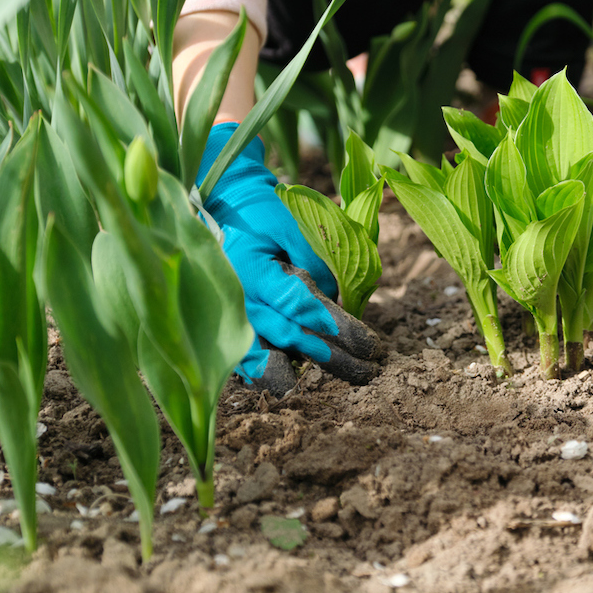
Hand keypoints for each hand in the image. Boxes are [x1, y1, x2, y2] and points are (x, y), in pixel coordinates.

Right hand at [199, 122, 381, 392]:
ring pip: (267, 356)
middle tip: (368, 368)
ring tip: (342, 380)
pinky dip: (267, 373)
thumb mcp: (290, 224)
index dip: (329, 322)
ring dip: (307, 371)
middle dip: (332, 354)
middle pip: (288, 335)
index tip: (362, 339)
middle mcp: (237, 299)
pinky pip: (246, 359)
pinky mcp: (229, 325)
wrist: (223, 209)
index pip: (295, 303)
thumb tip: (335, 299)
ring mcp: (229, 316)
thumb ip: (312, 258)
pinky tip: (291, 383)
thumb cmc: (262, 214)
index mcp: (251, 270)